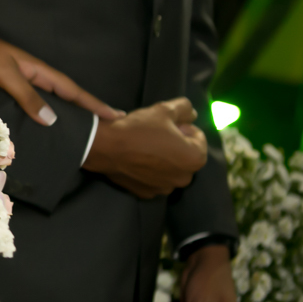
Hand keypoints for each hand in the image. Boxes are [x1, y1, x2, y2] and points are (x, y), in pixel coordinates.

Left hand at [0, 25, 123, 124]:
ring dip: (64, 114)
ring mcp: (16, 81)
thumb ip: (26, 95)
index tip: (116, 115)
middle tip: (105, 128)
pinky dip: (40, 114)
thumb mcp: (2, 73)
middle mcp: (29, 75)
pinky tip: (42, 127)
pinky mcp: (1, 88)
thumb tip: (53, 119)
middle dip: (84, 110)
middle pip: (63, 96)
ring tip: (81, 133)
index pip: (71, 89)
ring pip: (46, 101)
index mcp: (35, 69)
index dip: (92, 103)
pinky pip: (28, 104)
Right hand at [82, 97, 207, 198]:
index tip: (167, 124)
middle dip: (176, 145)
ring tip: (146, 147)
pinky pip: (155, 179)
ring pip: (171, 169)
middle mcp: (184, 178)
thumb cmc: (138, 128)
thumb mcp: (164, 109)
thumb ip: (185, 108)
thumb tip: (191, 114)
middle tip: (157, 134)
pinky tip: (138, 159)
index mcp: (194, 158)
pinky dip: (150, 170)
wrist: (104, 147)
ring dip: (164, 159)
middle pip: (186, 156)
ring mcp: (164, 188)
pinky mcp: (146, 193)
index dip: (183, 126)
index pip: (198, 137)